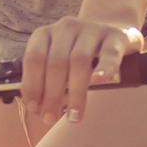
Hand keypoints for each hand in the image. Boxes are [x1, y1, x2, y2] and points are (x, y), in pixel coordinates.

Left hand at [20, 14, 144, 130]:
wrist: (111, 29)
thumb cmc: (77, 53)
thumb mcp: (56, 60)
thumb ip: (45, 80)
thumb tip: (37, 108)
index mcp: (46, 34)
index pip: (34, 58)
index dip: (32, 84)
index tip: (34, 107)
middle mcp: (66, 28)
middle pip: (56, 62)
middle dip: (52, 95)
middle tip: (51, 118)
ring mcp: (91, 30)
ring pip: (80, 60)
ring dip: (76, 92)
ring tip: (75, 115)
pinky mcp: (114, 37)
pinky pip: (109, 54)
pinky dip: (104, 68)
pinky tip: (99, 81)